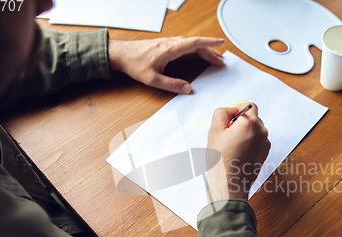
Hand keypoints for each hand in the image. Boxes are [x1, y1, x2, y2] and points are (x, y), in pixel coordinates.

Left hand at [108, 36, 224, 93]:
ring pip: (190, 44)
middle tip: (221, 61)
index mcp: (170, 49)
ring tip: (213, 57)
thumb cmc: (133, 64)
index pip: (194, 44)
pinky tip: (196, 52)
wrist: (120, 54)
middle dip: (210, 51)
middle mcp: (170, 43)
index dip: (209, 43)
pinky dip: (194, 48)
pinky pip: (184, 44)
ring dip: (203, 49)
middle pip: (195, 45)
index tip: (220, 44)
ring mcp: (168, 42)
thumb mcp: (152, 79)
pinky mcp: (165, 44)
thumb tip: (187, 89)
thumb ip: (171, 85)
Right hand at [206, 103, 270, 200]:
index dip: (236, 112)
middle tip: (227, 138)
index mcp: (250, 123)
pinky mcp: (265, 154)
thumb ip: (222, 113)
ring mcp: (265, 143)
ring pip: (255, 131)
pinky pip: (257, 142)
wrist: (229, 185)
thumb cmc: (220, 161)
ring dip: (245, 134)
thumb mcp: (214, 131)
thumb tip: (231, 110)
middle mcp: (262, 131)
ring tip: (232, 148)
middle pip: (252, 118)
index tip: (228, 124)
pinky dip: (249, 144)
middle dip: (240, 124)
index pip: (249, 105)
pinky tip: (238, 155)